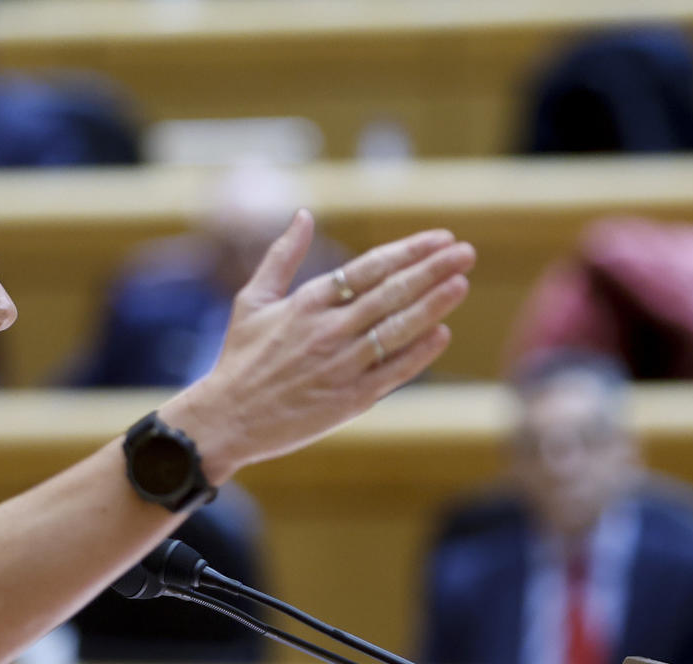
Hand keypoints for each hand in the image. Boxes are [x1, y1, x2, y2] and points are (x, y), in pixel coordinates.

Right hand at [162, 211, 475, 482]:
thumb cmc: (240, 359)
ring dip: (431, 306)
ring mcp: (340, 365)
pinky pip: (390, 373)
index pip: (368, 268)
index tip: (441, 238)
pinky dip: (417, 354)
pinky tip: (441, 334)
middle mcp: (327, 330)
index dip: (408, 251)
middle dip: (432, 270)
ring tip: (461, 283)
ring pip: (395, 330)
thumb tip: (303, 215)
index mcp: (307, 302)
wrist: (227, 419)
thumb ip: (281, 256)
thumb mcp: (252, 299)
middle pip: (390, 293)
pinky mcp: (347, 400)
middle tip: (466, 252)